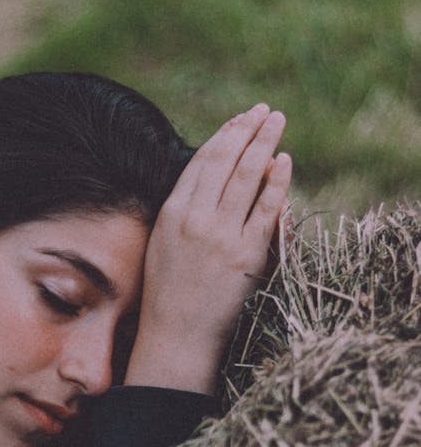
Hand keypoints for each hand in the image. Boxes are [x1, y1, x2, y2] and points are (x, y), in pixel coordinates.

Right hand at [124, 104, 291, 394]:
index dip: (223, 137)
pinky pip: (265, 209)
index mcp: (171, 213)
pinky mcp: (245, 253)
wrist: (176, 336)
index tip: (238, 121)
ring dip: (264, 142)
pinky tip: (284, 161)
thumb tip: (208, 184)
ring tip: (276, 121)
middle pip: (225, 161)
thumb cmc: (167, 295)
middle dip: (246, 129)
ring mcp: (221, 235)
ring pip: (246, 176)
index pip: (201, 162)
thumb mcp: (162, 244)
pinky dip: (276, 181)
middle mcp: (195, 219)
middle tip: (263, 111)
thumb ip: (182, 212)